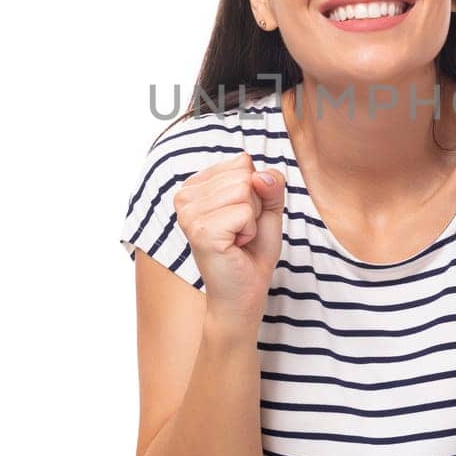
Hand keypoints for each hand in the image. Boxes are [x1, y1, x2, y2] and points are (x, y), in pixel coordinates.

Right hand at [172, 152, 285, 322]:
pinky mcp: (201, 230)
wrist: (244, 293)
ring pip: (245, 189)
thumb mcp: (268, 209)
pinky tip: (235, 245)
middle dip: (255, 205)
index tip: (242, 217)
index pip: (241, 162)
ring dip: (252, 219)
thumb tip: (260, 174)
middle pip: (244, 174)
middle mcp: (184, 195)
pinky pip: (244, 211)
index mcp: (195, 185)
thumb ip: (270, 184)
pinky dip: (249, 230)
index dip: (255, 191)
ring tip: (238, 238)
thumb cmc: (252, 251)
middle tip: (241, 231)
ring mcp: (189, 213)